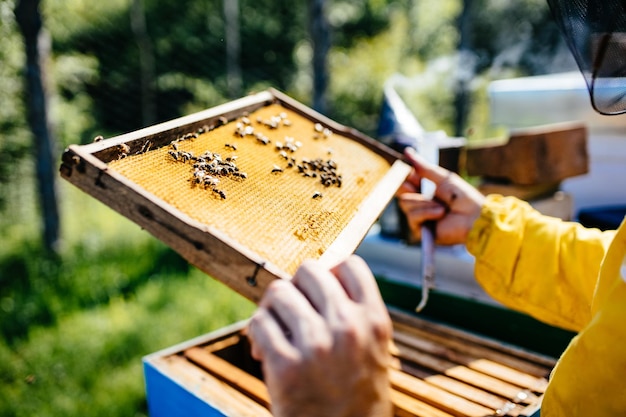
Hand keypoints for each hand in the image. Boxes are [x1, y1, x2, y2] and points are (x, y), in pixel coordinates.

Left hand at [247, 255, 392, 416]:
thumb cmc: (355, 396)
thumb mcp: (372, 351)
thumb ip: (353, 312)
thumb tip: (321, 272)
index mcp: (374, 321)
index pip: (351, 265)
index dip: (331, 272)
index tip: (320, 292)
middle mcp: (348, 328)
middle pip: (309, 270)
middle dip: (296, 287)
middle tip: (292, 311)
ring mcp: (316, 345)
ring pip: (278, 291)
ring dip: (273, 310)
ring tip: (278, 333)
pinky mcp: (285, 366)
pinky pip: (258, 322)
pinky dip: (257, 334)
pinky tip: (266, 352)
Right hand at [397, 147, 484, 244]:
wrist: (474, 216)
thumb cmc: (463, 197)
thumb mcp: (442, 178)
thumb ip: (423, 167)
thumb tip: (407, 151)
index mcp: (425, 191)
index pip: (405, 182)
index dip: (402, 176)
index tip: (403, 169)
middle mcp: (420, 204)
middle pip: (401, 193)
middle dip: (408, 188)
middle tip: (417, 186)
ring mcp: (420, 218)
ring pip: (406, 203)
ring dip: (424, 203)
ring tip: (442, 206)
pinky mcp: (421, 230)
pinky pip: (413, 217)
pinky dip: (426, 213)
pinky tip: (440, 213)